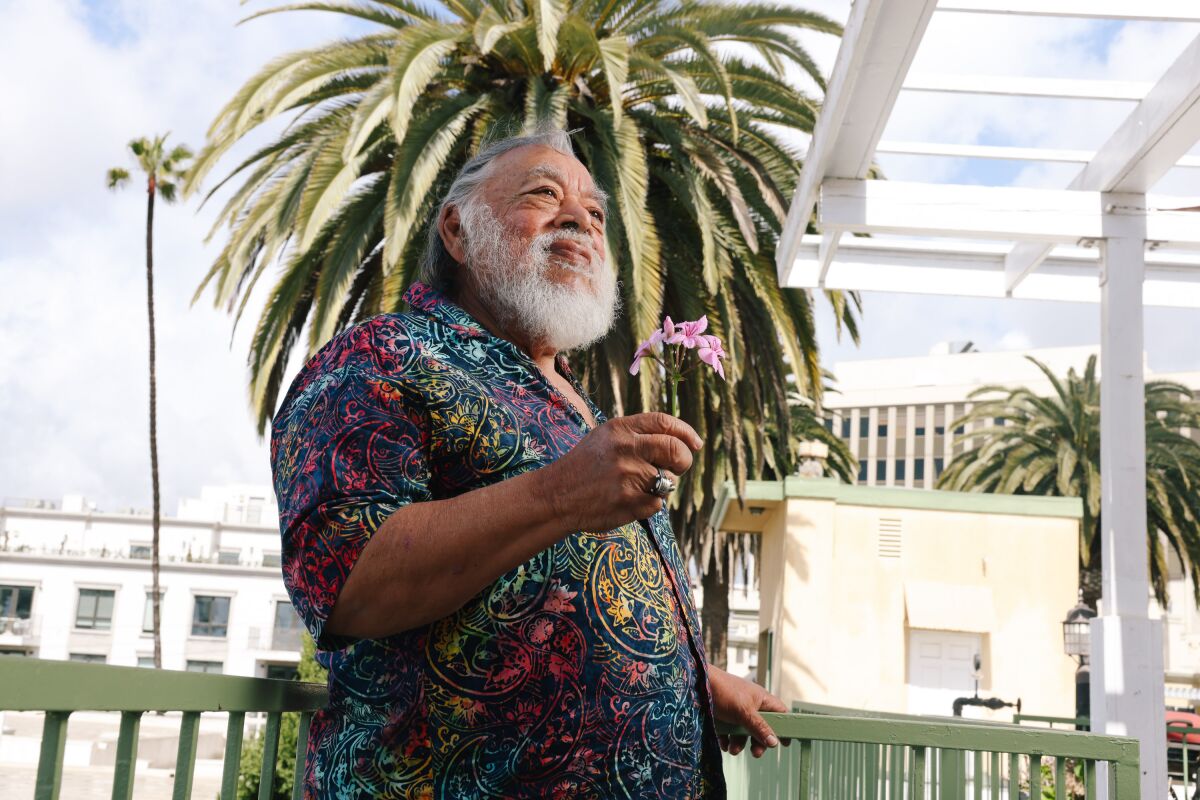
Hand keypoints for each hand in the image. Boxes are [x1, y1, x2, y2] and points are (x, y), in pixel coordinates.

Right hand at [539, 412, 701, 531]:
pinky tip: (626, 500)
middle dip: (684, 460)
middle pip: (676, 450)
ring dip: (660, 486)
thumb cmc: (585, 466)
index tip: (695, 443)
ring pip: (668, 481)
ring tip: (636, 486)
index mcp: (620, 429)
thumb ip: (638, 434)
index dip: (685, 433)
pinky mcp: (629, 502)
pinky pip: (656, 504)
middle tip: (678, 467)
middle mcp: (626, 449)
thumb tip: (682, 441)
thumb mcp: (606, 437)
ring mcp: (628, 476)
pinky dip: (647, 505)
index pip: (665, 423)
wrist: (556, 495)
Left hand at [709, 666, 786, 757]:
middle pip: (761, 727)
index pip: (780, 713)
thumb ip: (759, 727)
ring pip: (744, 731)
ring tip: (733, 750)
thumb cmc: (724, 692)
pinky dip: (728, 739)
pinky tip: (724, 744)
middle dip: (758, 741)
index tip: (785, 743)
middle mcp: (751, 705)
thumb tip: (775, 743)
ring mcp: (736, 710)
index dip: (784, 727)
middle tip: (755, 753)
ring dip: (740, 743)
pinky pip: (729, 731)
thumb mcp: (744, 711)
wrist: (696, 683)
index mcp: (761, 699)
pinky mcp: (723, 716)